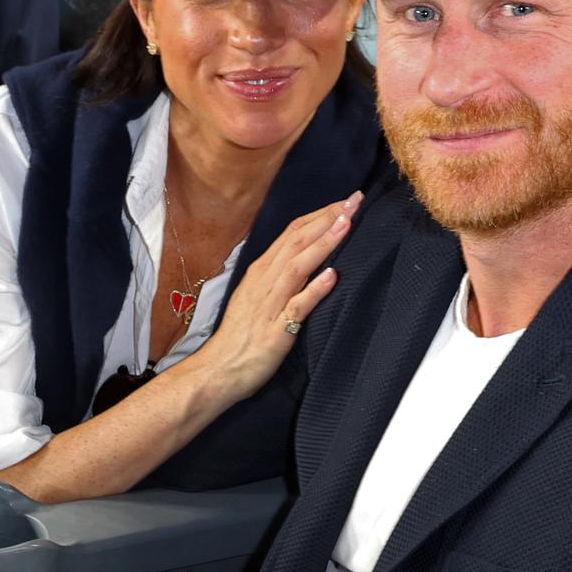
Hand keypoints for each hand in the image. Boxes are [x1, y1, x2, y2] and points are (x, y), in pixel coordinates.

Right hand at [182, 192, 359, 398]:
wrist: (217, 370)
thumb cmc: (240, 336)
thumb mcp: (258, 298)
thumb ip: (280, 278)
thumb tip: (307, 260)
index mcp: (261, 272)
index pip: (292, 233)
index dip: (319, 215)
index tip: (345, 201)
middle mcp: (264, 282)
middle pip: (297, 241)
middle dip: (327, 218)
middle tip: (354, 200)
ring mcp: (269, 305)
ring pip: (297, 266)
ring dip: (323, 243)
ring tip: (346, 223)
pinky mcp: (275, 330)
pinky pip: (296, 306)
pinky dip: (314, 289)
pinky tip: (332, 275)